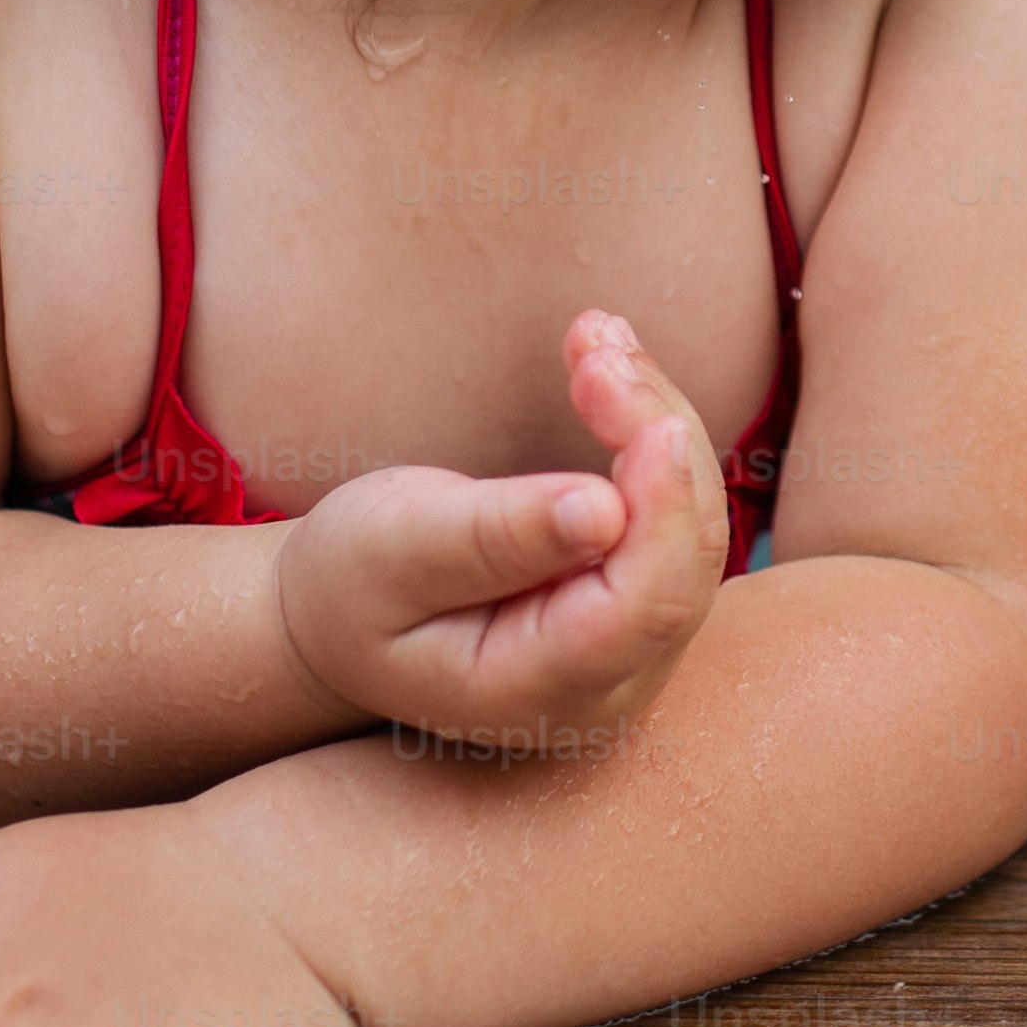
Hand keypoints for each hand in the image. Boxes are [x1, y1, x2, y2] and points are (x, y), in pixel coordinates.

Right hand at [274, 312, 732, 753]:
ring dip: (656, 420)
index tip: (649, 417)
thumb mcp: (394, 550)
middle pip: (681, 561)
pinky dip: (649, 436)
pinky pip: (674, 518)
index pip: (642, 607)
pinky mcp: (635, 606)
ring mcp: (630, 654)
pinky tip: (609, 369)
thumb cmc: (350, 581)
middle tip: (596, 341)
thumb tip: (603, 511)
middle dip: (656, 435)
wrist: (337, 613)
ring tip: (597, 335)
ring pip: (690, 530)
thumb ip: (493, 537)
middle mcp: (604, 689)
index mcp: (535, 691)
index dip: (662, 510)